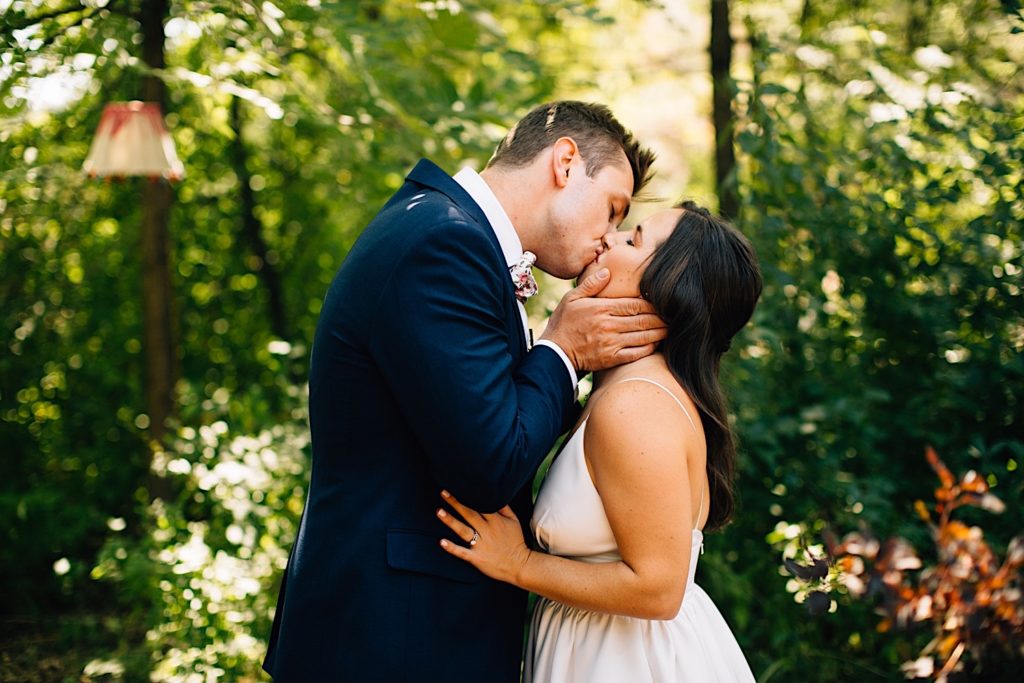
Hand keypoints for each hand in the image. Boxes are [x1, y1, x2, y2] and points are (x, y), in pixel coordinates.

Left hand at [437, 490, 531, 585]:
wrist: (520, 565)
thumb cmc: (516, 541)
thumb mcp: (514, 521)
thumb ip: (504, 508)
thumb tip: (496, 494)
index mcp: (496, 521)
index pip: (481, 505)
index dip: (470, 495)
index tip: (459, 485)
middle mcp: (487, 531)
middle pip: (469, 514)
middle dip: (455, 503)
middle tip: (443, 492)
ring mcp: (481, 545)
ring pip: (463, 530)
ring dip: (451, 521)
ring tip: (439, 511)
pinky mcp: (477, 558)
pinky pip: (462, 552)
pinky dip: (452, 548)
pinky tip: (442, 542)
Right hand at [541, 268, 667, 372]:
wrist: (554, 352)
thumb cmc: (563, 323)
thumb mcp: (571, 298)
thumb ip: (590, 284)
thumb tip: (607, 271)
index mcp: (602, 308)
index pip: (634, 304)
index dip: (652, 304)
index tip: (663, 301)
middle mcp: (609, 325)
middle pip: (643, 320)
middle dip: (661, 318)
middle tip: (673, 315)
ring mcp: (611, 343)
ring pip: (643, 336)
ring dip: (659, 332)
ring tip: (670, 328)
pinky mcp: (611, 358)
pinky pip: (635, 353)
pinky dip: (648, 348)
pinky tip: (656, 344)